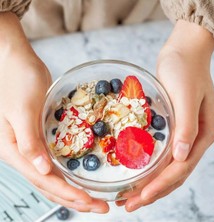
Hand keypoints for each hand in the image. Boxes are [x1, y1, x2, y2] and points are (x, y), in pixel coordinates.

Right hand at [0, 12, 108, 212]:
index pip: (45, 180)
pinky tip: (77, 177)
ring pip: (52, 176)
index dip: (68, 193)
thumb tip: (42, 170)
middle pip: (49, 184)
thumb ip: (28, 141)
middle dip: (75, 198)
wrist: (17, 61)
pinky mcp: (39, 136)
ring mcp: (31, 145)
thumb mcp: (22, 110)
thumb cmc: (17, 80)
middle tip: (99, 207)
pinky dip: (67, 173)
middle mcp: (22, 152)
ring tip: (92, 199)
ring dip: (72, 189)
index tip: (90, 202)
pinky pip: (54, 161)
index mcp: (14, 149)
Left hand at [117, 20, 213, 210]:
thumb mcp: (185, 96)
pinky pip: (161, 154)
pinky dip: (149, 167)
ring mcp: (184, 133)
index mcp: (204, 133)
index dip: (160, 185)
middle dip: (151, 191)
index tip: (139, 198)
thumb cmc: (185, 70)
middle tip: (128, 204)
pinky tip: (137, 172)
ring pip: (167, 167)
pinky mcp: (173, 127)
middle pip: (173, 173)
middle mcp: (195, 138)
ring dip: (149, 183)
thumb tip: (181, 158)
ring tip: (129, 196)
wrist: (182, 53)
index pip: (180, 168)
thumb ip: (187, 127)